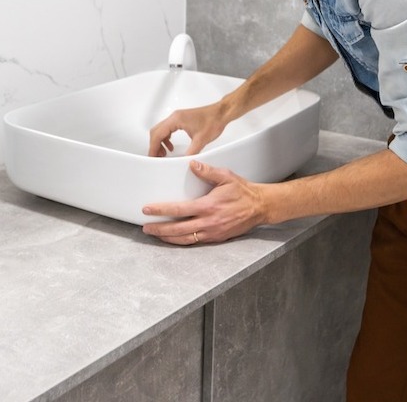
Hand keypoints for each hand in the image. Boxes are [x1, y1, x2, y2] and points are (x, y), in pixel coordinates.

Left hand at [141, 161, 267, 243]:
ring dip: (168, 238)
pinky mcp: (217, 238)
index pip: (179, 210)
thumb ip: (207, 171)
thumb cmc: (243, 191)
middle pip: (177, 229)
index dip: (161, 210)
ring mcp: (212, 232)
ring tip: (156, 235)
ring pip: (185, 239)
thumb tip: (192, 164)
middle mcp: (208, 222)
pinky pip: (195, 242)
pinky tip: (174, 239)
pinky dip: (182, 241)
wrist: (260, 207)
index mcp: (208, 206)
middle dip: (159, 229)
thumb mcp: (226, 177)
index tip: (148, 209)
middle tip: (146, 227)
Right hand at [148, 103, 227, 156]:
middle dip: (155, 145)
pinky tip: (171, 146)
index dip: (153, 147)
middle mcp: (175, 117)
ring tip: (164, 154)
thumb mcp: (201, 140)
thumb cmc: (213, 120)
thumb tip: (183, 161)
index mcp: (176, 119)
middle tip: (156, 157)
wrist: (222, 113)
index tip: (152, 157)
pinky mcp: (182, 119)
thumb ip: (191, 152)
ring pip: (162, 130)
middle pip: (156, 131)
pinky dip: (167, 138)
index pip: (158, 134)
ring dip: (160, 142)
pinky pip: (169, 129)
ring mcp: (178, 117)